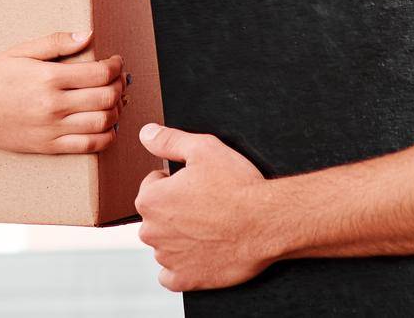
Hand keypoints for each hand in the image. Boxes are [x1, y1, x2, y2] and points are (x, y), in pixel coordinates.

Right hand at [0, 30, 123, 153]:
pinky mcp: (49, 147)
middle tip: (119, 79)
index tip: (116, 61)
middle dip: (120, 86)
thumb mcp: (20, 51)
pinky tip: (107, 125)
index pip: (100, 73)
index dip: (116, 66)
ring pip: (103, 122)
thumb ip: (56, 42)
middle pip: (106, 98)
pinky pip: (89, 146)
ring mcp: (52, 129)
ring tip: (113, 100)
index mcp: (48, 77)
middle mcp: (54, 105)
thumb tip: (88, 35)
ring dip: (117, 110)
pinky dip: (107, 136)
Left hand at [136, 123, 271, 291]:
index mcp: (150, 199)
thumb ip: (168, 140)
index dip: (175, 181)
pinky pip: (170, 275)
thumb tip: (145, 134)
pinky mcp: (185, 279)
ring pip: (164, 244)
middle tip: (205, 205)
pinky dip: (181, 267)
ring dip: (179, 237)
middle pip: (157, 215)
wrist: (268, 222)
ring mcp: (168, 258)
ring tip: (209, 228)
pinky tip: (199, 254)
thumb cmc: (237, 185)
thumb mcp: (203, 148)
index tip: (197, 184)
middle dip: (175, 209)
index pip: (152, 185)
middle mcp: (152, 231)